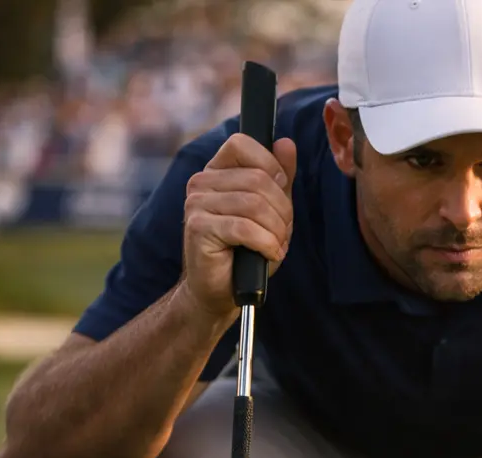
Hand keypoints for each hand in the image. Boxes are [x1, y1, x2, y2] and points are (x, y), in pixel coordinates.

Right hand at [181, 133, 297, 319]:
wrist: (222, 290)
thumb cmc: (248, 250)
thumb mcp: (272, 210)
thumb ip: (278, 176)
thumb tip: (286, 143)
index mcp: (217, 171)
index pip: (243, 144)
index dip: (270, 166)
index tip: (281, 191)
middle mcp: (201, 182)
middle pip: (258, 179)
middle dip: (282, 209)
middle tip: (282, 232)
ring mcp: (196, 204)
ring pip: (254, 204)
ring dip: (276, 230)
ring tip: (275, 246)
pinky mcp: (197, 228)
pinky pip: (245, 228)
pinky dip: (266, 244)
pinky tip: (268, 254)